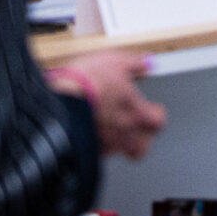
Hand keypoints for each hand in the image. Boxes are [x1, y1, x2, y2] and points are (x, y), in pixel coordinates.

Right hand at [49, 50, 165, 158]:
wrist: (57, 105)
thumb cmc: (86, 84)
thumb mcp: (114, 62)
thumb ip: (135, 65)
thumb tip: (146, 64)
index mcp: (136, 112)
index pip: (158, 121)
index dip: (156, 114)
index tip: (152, 108)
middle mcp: (124, 133)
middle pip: (144, 146)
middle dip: (143, 137)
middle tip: (137, 126)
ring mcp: (105, 145)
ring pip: (122, 153)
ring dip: (123, 144)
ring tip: (115, 133)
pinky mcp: (87, 151)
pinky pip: (100, 153)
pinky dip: (100, 146)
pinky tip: (93, 134)